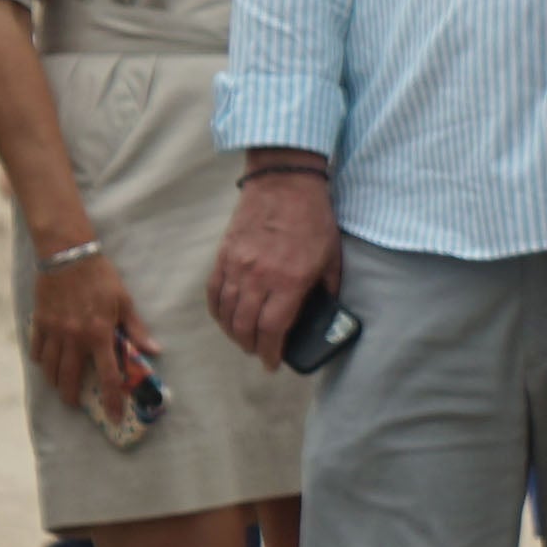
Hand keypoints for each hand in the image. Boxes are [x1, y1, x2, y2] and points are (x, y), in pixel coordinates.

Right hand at [26, 241, 153, 420]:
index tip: (114, 417)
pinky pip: (37, 349)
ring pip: (50, 367)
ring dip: (55, 381)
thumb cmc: (101, 278)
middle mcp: (74, 338)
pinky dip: (41, 359)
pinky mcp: (40, 322)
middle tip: (76, 404)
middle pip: (70, 378)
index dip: (111, 400)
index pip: (107, 376)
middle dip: (72, 396)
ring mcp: (54, 331)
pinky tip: (46, 362)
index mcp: (99, 335)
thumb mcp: (125, 302)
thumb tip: (154, 351)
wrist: (67, 254)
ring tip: (61, 387)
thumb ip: (136, 329)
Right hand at [207, 163, 340, 365]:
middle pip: (246, 325)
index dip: (271, 352)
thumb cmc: (314, 220)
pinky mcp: (224, 254)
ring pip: (226, 311)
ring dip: (232, 332)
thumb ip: (327, 289)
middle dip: (251, 346)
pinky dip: (217, 309)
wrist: (284, 183)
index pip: (273, 329)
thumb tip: (323, 312)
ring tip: (243, 340)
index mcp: (290, 281)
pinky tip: (224, 317)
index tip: (273, 364)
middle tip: (259, 353)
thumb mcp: (333, 258)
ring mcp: (237, 265)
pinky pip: (214, 290)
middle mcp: (259, 277)